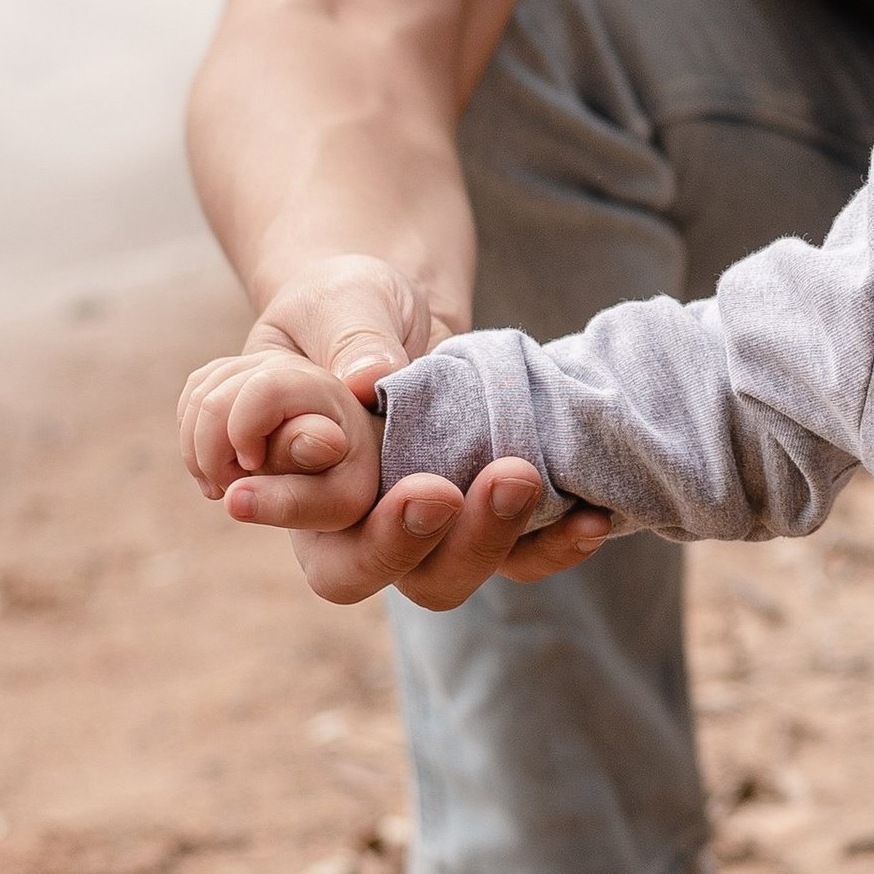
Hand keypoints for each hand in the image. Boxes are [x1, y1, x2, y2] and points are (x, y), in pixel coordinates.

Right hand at [214, 250, 606, 606]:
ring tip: (518, 477)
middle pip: (362, 570)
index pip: (283, 510)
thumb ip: (345, 338)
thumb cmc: (350, 305)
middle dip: (401, 540)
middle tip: (439, 491)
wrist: (409, 313)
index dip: (292, 502)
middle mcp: (347, 521)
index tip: (332, 449)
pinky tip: (591, 517)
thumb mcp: (340, 299)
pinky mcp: (483, 521)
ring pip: (444, 574)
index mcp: (287, 473)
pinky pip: (519, 556)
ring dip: (484, 539)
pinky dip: (554, 545)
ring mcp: (421, 529)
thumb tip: (369, 378)